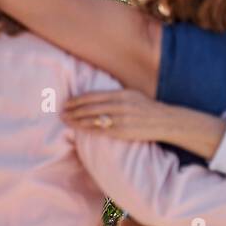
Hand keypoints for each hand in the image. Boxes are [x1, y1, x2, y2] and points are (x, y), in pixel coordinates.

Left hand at [62, 88, 193, 141]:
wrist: (164, 121)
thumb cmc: (145, 107)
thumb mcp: (131, 95)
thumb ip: (113, 95)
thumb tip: (93, 97)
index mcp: (121, 94)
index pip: (93, 96)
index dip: (77, 99)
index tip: (66, 102)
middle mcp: (120, 105)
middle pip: (90, 107)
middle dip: (73, 110)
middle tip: (61, 112)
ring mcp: (121, 119)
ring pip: (92, 119)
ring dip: (76, 120)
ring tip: (65, 120)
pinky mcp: (122, 132)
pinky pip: (100, 131)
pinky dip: (86, 129)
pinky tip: (77, 129)